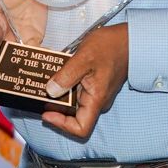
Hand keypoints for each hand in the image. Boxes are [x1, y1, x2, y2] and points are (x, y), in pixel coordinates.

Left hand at [41, 24, 128, 140]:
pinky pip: (77, 92)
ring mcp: (96, 93)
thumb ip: (67, 76)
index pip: (81, 128)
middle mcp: (97, 101)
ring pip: (74, 104)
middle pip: (74, 117)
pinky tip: (56, 76)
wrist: (128, 39)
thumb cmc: (111, 47)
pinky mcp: (94, 85)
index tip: (46, 113)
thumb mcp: (85, 58)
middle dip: (55, 109)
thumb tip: (51, 91)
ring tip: (44, 85)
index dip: (61, 125)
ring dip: (59, 97)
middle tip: (39, 96)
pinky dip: (65, 87)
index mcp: (96, 99)